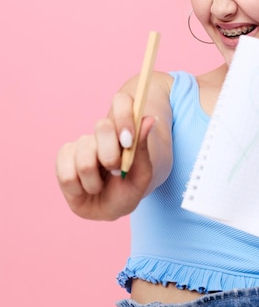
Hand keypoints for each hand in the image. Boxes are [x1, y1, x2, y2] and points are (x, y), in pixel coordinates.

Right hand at [55, 91, 155, 220]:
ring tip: (100, 186)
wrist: (111, 205)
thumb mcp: (143, 174)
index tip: (128, 142)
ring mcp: (80, 143)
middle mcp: (101, 131)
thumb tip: (149, 119)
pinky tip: (84, 188)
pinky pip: (66, 174)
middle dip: (110, 156)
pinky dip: (78, 189)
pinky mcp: (63, 157)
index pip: (121, 101)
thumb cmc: (129, 188)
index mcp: (123, 127)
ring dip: (94, 182)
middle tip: (116, 171)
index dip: (124, 117)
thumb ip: (143, 148)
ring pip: (84, 158)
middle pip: (102, 126)